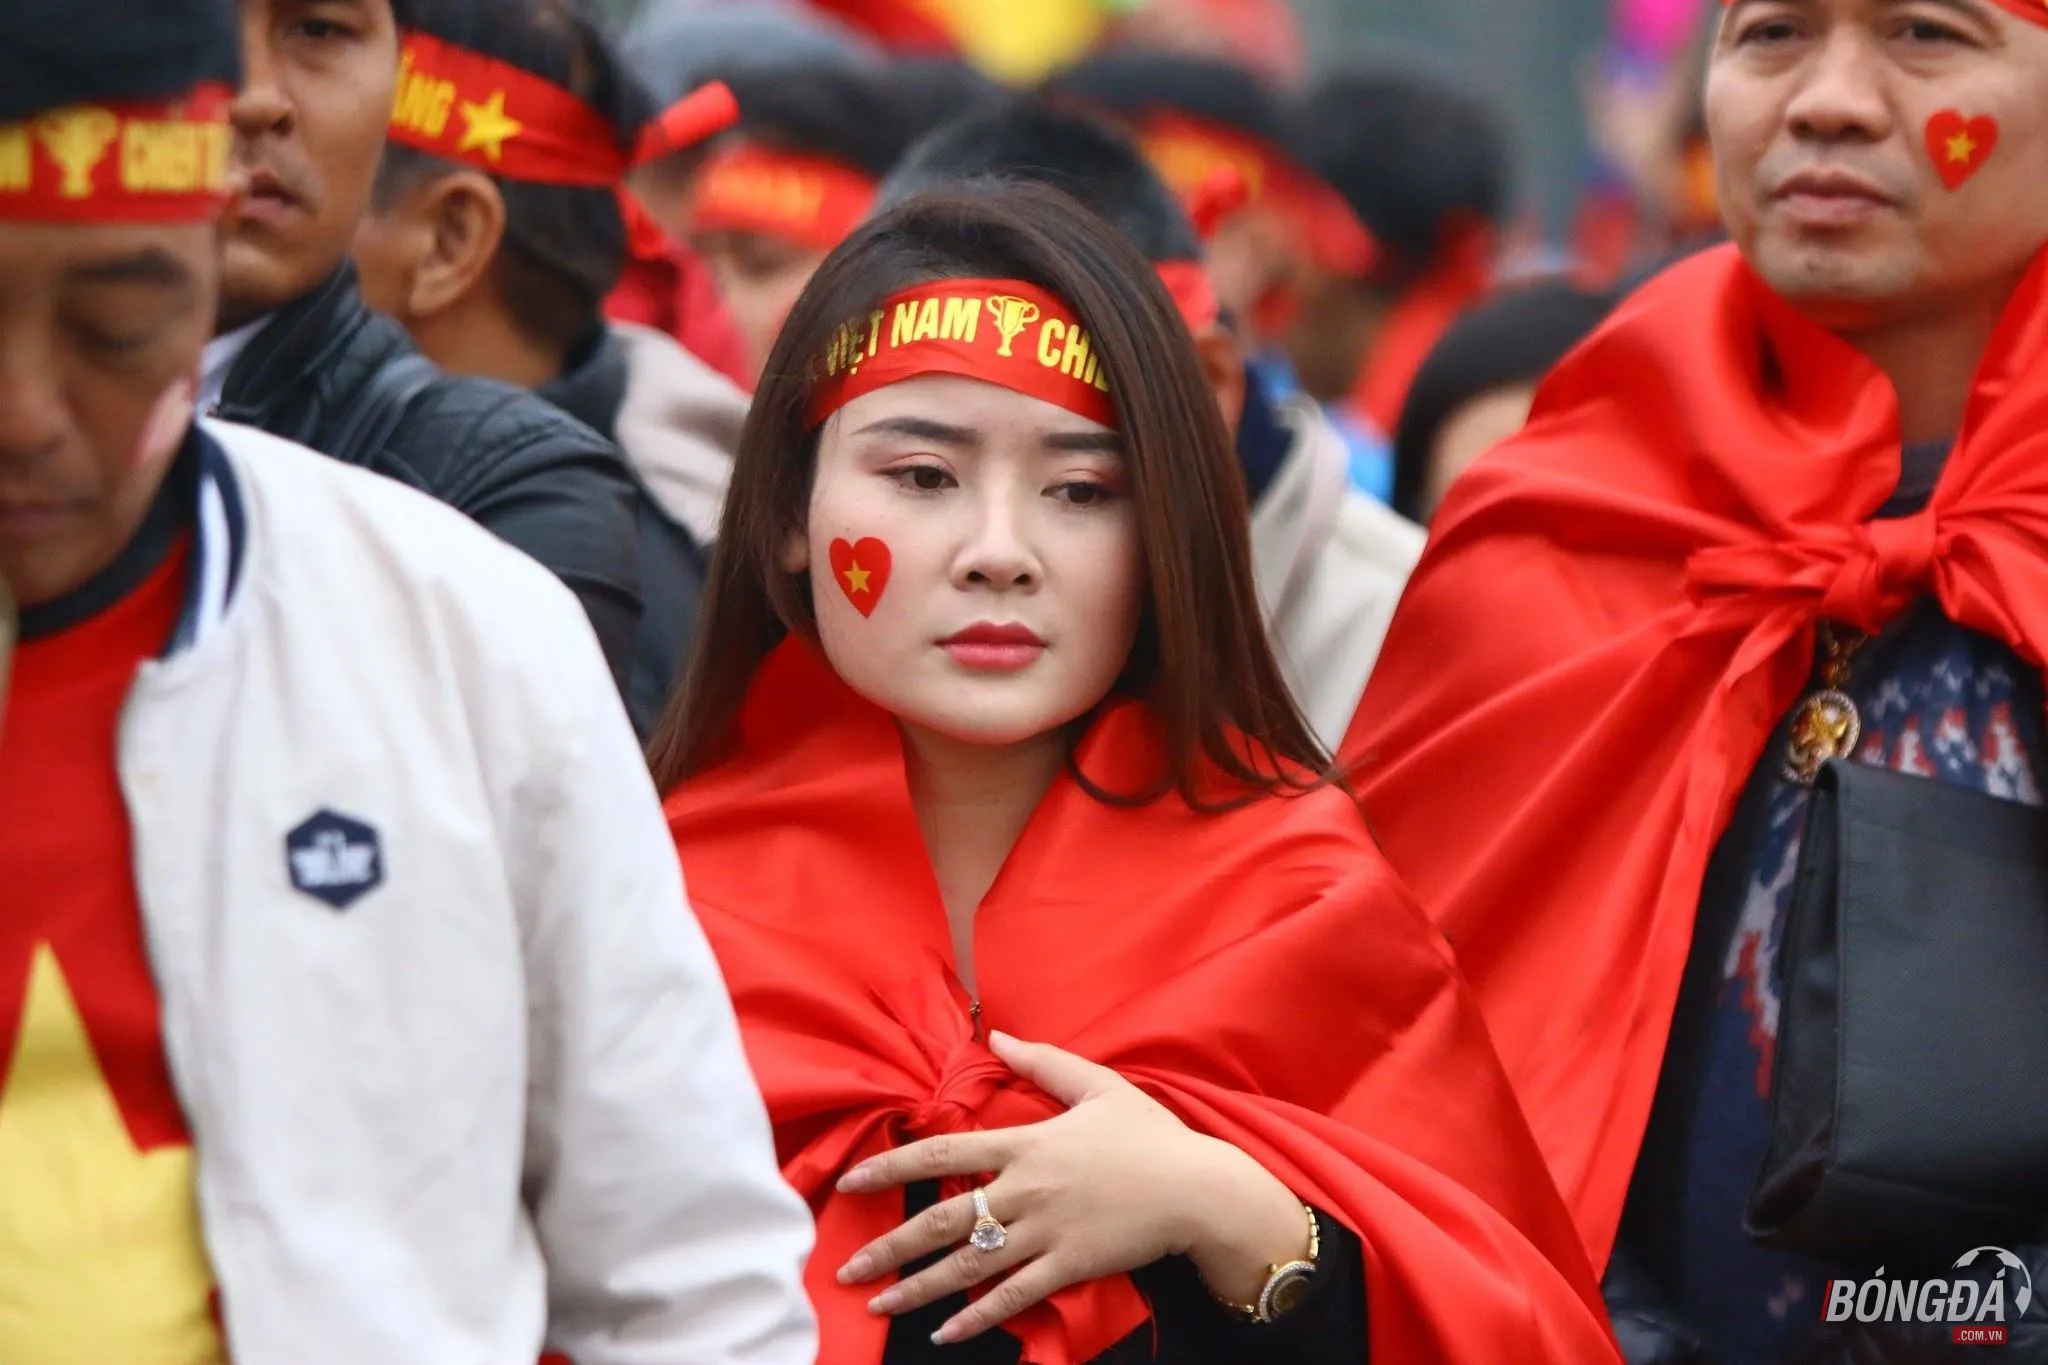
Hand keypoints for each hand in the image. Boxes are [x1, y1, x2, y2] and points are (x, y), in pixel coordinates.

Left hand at [833, 1032, 1305, 1343]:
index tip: (851, 1184)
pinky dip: (975, 1319)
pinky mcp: (1068, 1267)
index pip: (942, 1154)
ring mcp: (1046, 1233)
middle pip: (942, 1220)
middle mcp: (1026, 1190)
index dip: (891, 1168)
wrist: (1198, 1190)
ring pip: (967, 1266)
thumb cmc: (1149, 1136)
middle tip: (847, 1267)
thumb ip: (1043, 1061)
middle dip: (888, 1247)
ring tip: (877, 1304)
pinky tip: (944, 1332)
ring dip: (917, 1289)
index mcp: (1027, 1143)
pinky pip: (1011, 1296)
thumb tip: (998, 1035)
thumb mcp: (1098, 1086)